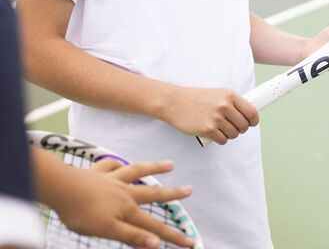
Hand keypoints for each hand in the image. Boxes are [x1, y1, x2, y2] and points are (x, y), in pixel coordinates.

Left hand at [51, 158, 195, 247]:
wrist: (62, 189)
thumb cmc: (82, 213)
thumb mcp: (108, 230)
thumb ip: (132, 236)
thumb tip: (156, 243)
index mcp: (127, 210)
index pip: (154, 226)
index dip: (172, 235)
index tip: (189, 241)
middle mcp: (125, 192)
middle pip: (153, 193)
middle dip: (173, 194)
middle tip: (189, 190)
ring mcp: (113, 180)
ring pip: (138, 172)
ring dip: (155, 168)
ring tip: (170, 165)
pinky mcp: (99, 173)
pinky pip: (111, 165)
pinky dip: (118, 164)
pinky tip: (121, 163)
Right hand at [161, 86, 258, 144]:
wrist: (175, 102)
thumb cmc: (197, 98)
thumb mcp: (218, 94)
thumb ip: (233, 103)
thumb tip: (249, 115)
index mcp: (230, 95)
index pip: (252, 112)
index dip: (253, 120)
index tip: (251, 123)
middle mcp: (225, 106)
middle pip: (244, 126)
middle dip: (240, 129)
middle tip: (232, 126)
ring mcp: (216, 118)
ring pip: (234, 134)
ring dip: (229, 134)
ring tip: (220, 128)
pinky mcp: (208, 130)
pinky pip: (223, 140)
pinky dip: (220, 139)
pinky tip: (214, 132)